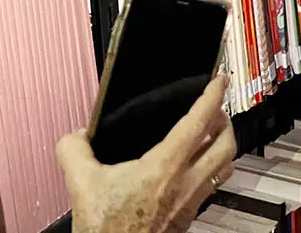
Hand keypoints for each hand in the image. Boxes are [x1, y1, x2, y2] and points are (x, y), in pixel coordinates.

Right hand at [57, 76, 236, 232]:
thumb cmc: (108, 229)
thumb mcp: (81, 184)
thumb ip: (74, 151)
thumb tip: (75, 137)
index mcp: (165, 168)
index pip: (199, 123)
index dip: (212, 97)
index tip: (219, 82)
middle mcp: (186, 184)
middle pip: (226, 144)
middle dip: (225, 121)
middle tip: (217, 108)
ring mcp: (192, 202)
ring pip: (225, 166)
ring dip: (224, 146)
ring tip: (213, 135)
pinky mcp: (189, 217)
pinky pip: (213, 186)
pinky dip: (213, 170)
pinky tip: (196, 168)